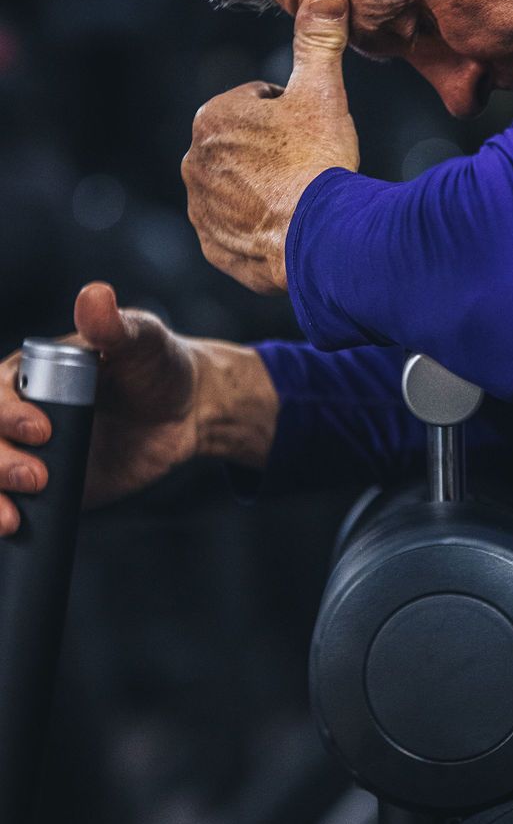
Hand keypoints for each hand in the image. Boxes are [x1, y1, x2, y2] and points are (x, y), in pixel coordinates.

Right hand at [0, 281, 199, 534]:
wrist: (184, 413)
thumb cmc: (156, 364)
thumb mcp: (141, 341)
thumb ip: (115, 325)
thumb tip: (94, 296)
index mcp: (26, 374)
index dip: (4, 413)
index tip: (43, 429)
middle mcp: (15, 415)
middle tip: (38, 477)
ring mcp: (25, 454)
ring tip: (12, 519)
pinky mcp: (41, 489)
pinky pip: (6, 503)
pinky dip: (0, 515)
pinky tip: (11, 527)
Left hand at [181, 0, 359, 294]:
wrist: (321, 240)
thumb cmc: (318, 161)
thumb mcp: (323, 91)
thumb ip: (318, 41)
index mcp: (213, 117)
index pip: (258, 103)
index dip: (292, 116)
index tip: (310, 135)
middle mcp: (193, 161)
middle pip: (246, 145)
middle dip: (274, 151)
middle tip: (309, 165)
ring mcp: (200, 206)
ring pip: (240, 186)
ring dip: (265, 187)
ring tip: (301, 197)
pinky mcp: (213, 244)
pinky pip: (237, 227)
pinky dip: (259, 225)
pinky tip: (288, 225)